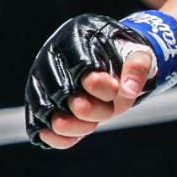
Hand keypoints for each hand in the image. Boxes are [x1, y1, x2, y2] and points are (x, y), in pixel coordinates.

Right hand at [25, 14, 161, 148]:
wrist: (110, 57)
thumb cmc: (123, 54)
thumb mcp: (139, 54)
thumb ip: (138, 68)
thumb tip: (128, 90)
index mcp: (77, 36)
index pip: (81, 64)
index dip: (98, 85)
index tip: (115, 91)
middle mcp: (52, 55)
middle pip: (62, 90)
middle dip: (87, 108)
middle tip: (109, 113)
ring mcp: (41, 78)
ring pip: (46, 108)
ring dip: (71, 124)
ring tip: (94, 125)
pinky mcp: (38, 99)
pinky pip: (37, 122)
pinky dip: (53, 135)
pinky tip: (71, 139)